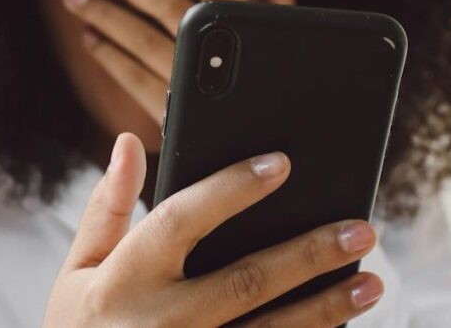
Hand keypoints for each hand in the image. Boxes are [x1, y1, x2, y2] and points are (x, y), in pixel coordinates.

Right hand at [42, 133, 383, 326]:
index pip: (182, 220)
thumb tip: (129, 141)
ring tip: (371, 282)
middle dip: (309, 254)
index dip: (231, 189)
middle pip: (246, 281)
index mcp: (125, 278)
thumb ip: (107, 207)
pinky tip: (342, 326)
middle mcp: (161, 322)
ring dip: (326, 308)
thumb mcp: (79, 269)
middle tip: (361, 229)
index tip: (281, 162)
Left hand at [61, 0, 302, 122]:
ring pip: (141, 41)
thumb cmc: (282, 89)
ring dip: (105, 14)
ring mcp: (189, 86)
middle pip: (166, 6)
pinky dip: (111, 57)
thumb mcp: (287, 40)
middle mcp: (214, 55)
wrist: (269, 158)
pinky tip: (91, 38)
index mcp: (246, 29)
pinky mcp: (171, 116)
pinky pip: (133, 81)